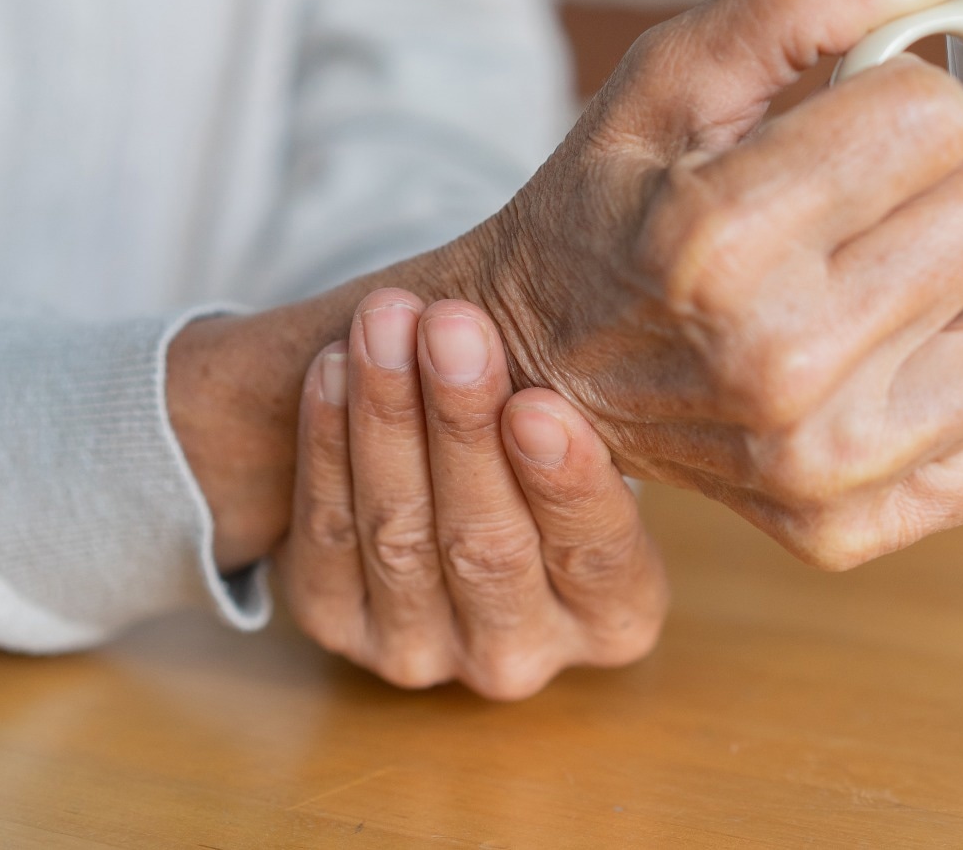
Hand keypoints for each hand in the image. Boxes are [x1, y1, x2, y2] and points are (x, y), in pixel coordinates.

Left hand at [276, 288, 666, 697]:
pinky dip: (327, 446)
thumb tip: (635, 308)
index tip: (538, 404)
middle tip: (451, 328)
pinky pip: (327, 535)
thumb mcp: (599, 434)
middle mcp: (521, 654)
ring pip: (399, 535)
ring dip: (388, 418)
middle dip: (462, 426)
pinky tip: (334, 368)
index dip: (565, 485)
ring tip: (386, 324)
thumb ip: (600, 403)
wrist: (454, 483)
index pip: (596, 558)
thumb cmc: (549, 440)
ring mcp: (422, 653)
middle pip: (486, 546)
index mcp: (616, 618)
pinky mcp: (336, 626)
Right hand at [453, 0, 962, 567]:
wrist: (538, 369)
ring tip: (899, 289)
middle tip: (878, 210)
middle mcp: (776, 361)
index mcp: (719, 235)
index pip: (941, 114)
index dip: (905, 101)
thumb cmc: (614, 207)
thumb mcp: (666, 78)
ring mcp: (820, 463)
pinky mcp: (851, 528)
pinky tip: (898, 370)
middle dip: (953, 187)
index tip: (850, 131)